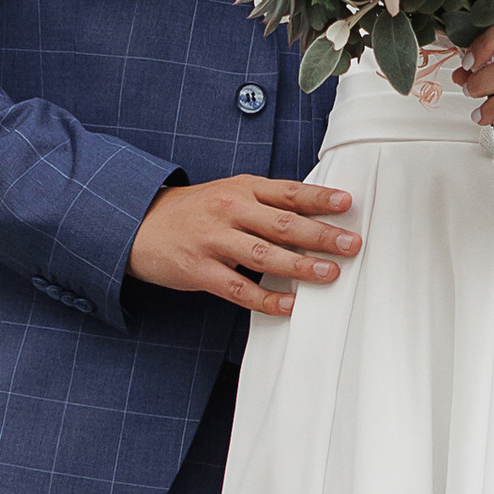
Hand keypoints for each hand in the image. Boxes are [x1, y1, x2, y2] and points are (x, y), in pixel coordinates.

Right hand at [127, 174, 359, 319]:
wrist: (142, 223)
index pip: (287, 191)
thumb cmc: (195, 210)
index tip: (347, 203)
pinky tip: (288, 305)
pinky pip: (239, 288)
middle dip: (320, 234)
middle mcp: (230, 210)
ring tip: (329, 273)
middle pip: (281, 222)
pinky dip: (265, 298)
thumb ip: (265, 203)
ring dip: (299, 265)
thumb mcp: (229, 193)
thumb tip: (312, 215)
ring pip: (263, 254)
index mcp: (242, 188)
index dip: (319, 197)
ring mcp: (214, 240)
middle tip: (351, 244)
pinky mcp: (200, 270)